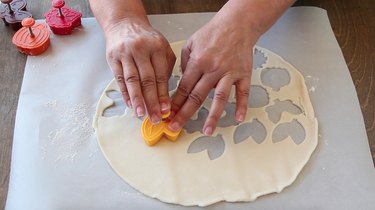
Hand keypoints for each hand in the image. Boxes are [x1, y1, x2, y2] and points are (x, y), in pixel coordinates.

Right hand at [104, 18, 175, 123]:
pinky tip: (130, 104)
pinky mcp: (113, 58)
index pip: (161, 75)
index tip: (166, 109)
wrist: (124, 23)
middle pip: (147, 80)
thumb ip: (166, 66)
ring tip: (141, 114)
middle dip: (152, 101)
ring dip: (137, 100)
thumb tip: (166, 93)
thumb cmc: (146, 38)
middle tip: (156, 117)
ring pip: (132, 81)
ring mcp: (125, 54)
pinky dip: (125, 93)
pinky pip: (120, 79)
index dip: (163, 94)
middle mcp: (141, 50)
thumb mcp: (162, 47)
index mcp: (157, 47)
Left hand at [168, 14, 259, 135]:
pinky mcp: (243, 74)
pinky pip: (243, 92)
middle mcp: (213, 69)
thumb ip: (184, 63)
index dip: (175, 103)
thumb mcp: (191, 43)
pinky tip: (238, 118)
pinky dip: (242, 106)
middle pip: (197, 97)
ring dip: (212, 116)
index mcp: (198, 62)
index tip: (169, 115)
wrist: (237, 24)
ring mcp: (229, 73)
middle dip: (185, 114)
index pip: (184, 88)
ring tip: (207, 131)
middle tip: (176, 127)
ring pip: (219, 98)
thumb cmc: (213, 32)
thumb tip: (182, 83)